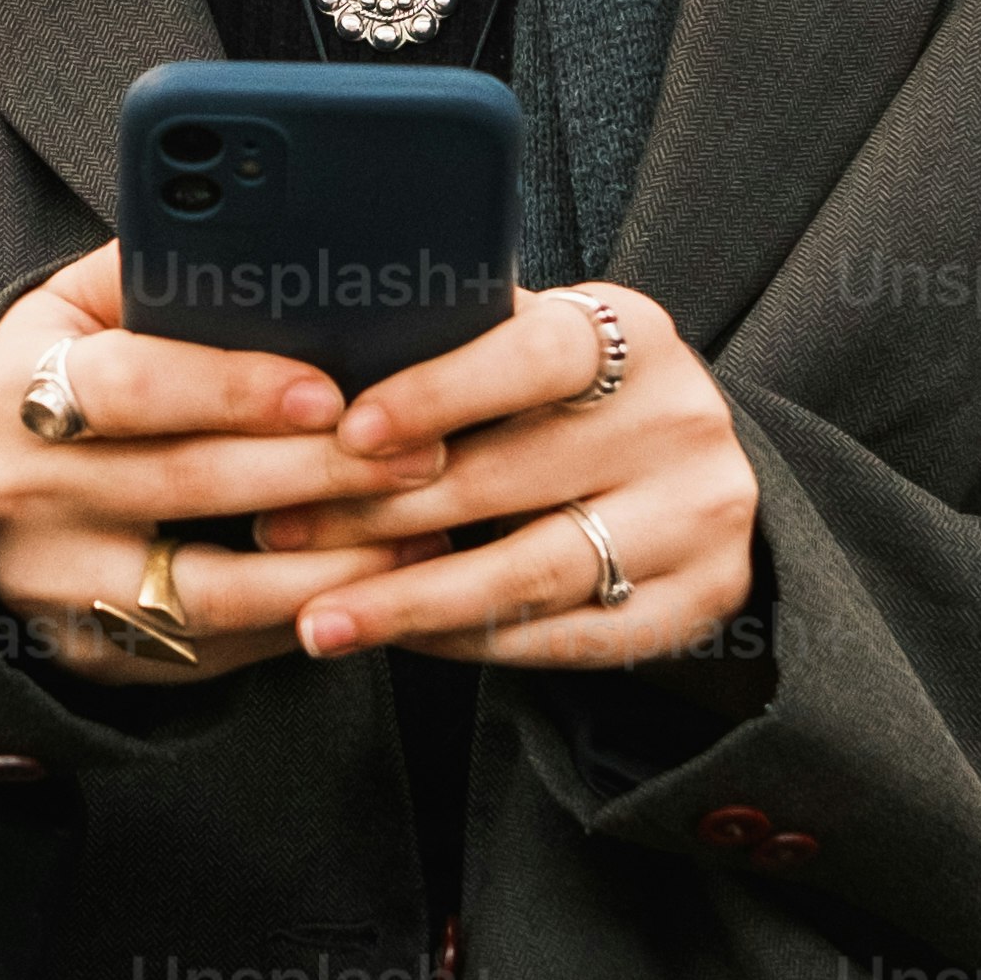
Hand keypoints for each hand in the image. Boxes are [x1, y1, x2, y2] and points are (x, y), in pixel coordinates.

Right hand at [0, 246, 450, 684]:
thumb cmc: (37, 384)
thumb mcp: (63, 313)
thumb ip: (151, 274)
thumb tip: (273, 233)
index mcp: (20, 389)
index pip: (134, 387)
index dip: (233, 390)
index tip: (330, 393)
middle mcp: (29, 495)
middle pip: (190, 487)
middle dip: (320, 473)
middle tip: (424, 454)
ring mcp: (56, 586)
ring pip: (209, 593)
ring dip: (327, 565)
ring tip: (423, 531)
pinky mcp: (88, 655)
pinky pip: (207, 652)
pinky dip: (296, 619)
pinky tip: (372, 588)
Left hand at [244, 282, 756, 667]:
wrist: (700, 476)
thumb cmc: (580, 401)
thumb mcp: (542, 347)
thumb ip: (462, 342)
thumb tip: (322, 345)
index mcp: (634, 338)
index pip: (532, 358)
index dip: (438, 393)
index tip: (348, 432)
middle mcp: (680, 423)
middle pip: (510, 479)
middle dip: (377, 511)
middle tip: (280, 532)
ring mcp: (696, 519)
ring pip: (531, 573)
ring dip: (411, 600)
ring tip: (319, 619)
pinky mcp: (698, 601)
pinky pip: (562, 637)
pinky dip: (470, 641)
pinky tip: (400, 636)